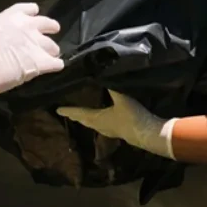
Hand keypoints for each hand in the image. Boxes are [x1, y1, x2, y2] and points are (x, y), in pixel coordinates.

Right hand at [0, 3, 63, 97]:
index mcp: (10, 16)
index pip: (28, 9)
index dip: (32, 13)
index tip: (34, 15)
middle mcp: (27, 26)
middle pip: (47, 23)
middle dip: (49, 29)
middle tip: (49, 34)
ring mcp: (36, 44)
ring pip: (53, 46)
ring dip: (51, 50)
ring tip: (50, 56)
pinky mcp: (40, 63)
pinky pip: (56, 63)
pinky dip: (55, 66)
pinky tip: (54, 68)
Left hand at [57, 90, 176, 158]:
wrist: (149, 133)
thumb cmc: (132, 116)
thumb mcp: (121, 98)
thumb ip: (110, 85)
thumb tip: (100, 73)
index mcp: (98, 118)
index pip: (80, 113)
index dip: (69, 110)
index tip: (58, 110)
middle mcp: (101, 126)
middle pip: (84, 120)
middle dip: (75, 116)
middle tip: (67, 113)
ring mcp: (110, 131)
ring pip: (93, 124)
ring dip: (86, 120)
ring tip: (80, 116)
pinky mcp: (119, 132)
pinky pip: (103, 126)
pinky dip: (97, 122)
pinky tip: (102, 121)